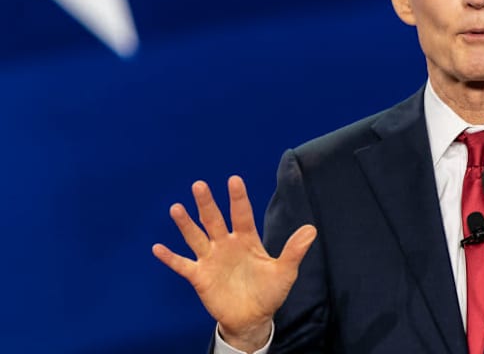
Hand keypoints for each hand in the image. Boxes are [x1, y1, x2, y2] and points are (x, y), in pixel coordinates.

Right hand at [152, 176, 316, 351]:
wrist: (253, 317)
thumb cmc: (269, 291)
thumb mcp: (285, 271)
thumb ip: (294, 250)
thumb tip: (311, 229)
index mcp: (247, 240)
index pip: (242, 214)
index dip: (238, 198)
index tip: (233, 180)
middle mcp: (226, 244)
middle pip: (214, 220)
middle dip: (207, 203)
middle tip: (199, 185)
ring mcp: (211, 259)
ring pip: (196, 237)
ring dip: (186, 224)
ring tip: (176, 208)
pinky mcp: (199, 276)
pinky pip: (182, 265)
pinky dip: (170, 258)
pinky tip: (157, 248)